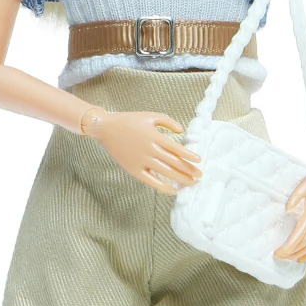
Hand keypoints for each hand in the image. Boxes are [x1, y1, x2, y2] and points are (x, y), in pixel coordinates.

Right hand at [80, 107, 200, 193]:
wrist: (106, 128)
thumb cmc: (129, 120)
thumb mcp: (150, 115)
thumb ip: (168, 122)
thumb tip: (181, 131)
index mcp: (155, 136)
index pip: (177, 149)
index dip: (189, 156)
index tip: (198, 161)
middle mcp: (149, 150)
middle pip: (174, 163)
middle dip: (188, 170)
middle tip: (199, 176)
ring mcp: (141, 161)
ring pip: (165, 172)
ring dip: (180, 178)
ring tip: (190, 183)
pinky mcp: (133, 169)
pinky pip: (150, 180)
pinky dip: (161, 186)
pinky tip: (172, 190)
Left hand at [275, 160, 305, 261]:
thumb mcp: (305, 185)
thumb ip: (294, 198)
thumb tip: (286, 210)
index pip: (298, 239)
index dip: (287, 249)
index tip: (277, 253)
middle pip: (303, 246)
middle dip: (289, 254)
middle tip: (277, 256)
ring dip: (298, 255)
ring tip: (287, 258)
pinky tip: (303, 257)